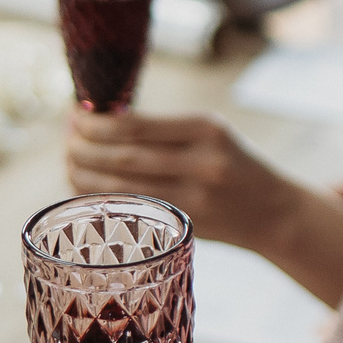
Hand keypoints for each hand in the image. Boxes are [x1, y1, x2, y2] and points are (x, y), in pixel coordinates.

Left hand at [64, 112, 342, 307]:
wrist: (274, 212)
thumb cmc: (233, 165)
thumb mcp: (209, 135)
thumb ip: (164, 131)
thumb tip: (100, 122)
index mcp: (206, 128)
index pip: (136, 124)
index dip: (98, 123)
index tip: (76, 116)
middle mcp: (203, 161)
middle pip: (124, 157)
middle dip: (84, 148)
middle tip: (67, 140)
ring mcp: (195, 197)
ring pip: (123, 187)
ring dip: (86, 175)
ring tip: (69, 162)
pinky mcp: (187, 225)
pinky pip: (133, 210)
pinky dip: (103, 200)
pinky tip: (86, 190)